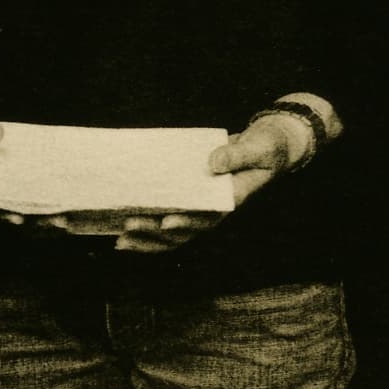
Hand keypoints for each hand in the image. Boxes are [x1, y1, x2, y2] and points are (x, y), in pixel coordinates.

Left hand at [107, 109, 315, 255]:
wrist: (267, 148)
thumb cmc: (265, 149)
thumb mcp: (259, 148)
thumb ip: (238, 155)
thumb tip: (213, 162)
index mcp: (231, 201)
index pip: (207, 218)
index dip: (187, 223)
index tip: (167, 222)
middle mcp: (214, 212)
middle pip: (183, 232)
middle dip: (155, 233)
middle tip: (129, 225)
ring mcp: (201, 211)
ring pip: (172, 235)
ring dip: (147, 240)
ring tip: (120, 239)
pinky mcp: (189, 204)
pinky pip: (167, 222)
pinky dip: (147, 231)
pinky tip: (124, 233)